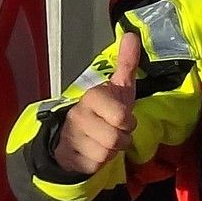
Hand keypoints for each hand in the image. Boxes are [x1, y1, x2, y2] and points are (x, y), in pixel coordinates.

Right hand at [53, 32, 140, 174]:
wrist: (75, 134)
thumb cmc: (104, 110)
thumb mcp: (119, 87)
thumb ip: (127, 63)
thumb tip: (132, 35)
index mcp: (92, 97)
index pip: (121, 116)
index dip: (127, 120)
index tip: (120, 115)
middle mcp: (78, 116)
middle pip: (116, 138)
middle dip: (122, 137)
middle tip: (114, 129)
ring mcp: (71, 137)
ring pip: (107, 153)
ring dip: (113, 149)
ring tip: (104, 139)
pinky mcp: (69, 157)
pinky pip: (96, 165)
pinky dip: (100, 161)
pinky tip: (94, 150)